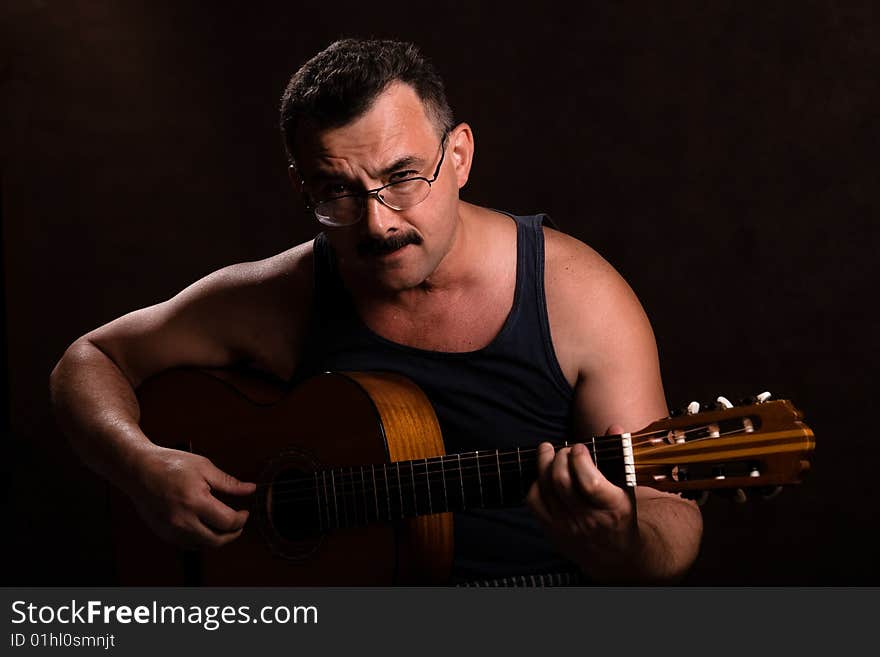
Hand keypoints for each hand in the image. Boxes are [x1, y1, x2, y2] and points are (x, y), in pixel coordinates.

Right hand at [124, 445, 256, 548]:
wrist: (139, 469)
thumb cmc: (170, 464)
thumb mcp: (204, 467)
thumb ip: (229, 482)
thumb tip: (250, 489)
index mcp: (195, 502)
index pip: (227, 522)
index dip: (241, 519)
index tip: (244, 513)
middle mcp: (182, 520)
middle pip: (216, 541)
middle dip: (233, 534)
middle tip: (238, 524)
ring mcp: (171, 529)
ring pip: (202, 545)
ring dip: (216, 539)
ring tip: (223, 525)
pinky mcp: (163, 532)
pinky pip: (187, 544)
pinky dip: (200, 540)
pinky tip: (205, 528)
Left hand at [526, 424, 641, 573]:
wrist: (614, 555)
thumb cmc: (620, 515)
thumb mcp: (627, 488)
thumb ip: (620, 456)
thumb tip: (614, 427)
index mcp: (612, 507)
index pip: (590, 482)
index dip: (580, 459)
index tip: (580, 447)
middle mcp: (588, 519)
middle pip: (562, 482)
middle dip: (559, 457)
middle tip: (563, 448)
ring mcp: (567, 526)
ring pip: (546, 489)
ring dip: (543, 464)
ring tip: (547, 451)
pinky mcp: (552, 530)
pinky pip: (534, 502)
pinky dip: (536, 483)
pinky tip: (542, 475)